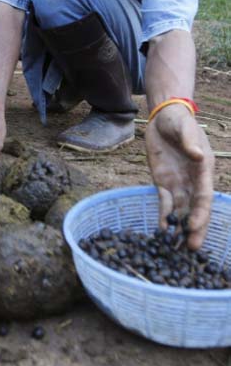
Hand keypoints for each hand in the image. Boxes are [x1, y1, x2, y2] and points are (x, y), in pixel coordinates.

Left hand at [145, 105, 214, 248]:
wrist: (164, 117)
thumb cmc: (179, 121)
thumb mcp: (184, 128)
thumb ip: (190, 141)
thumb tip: (197, 155)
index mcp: (203, 169)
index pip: (203, 196)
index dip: (201, 212)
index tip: (195, 226)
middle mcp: (193, 181)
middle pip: (195, 209)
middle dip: (195, 228)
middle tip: (192, 249)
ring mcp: (178, 183)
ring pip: (181, 210)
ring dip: (180, 228)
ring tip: (176, 248)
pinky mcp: (163, 182)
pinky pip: (164, 203)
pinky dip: (164, 217)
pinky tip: (161, 231)